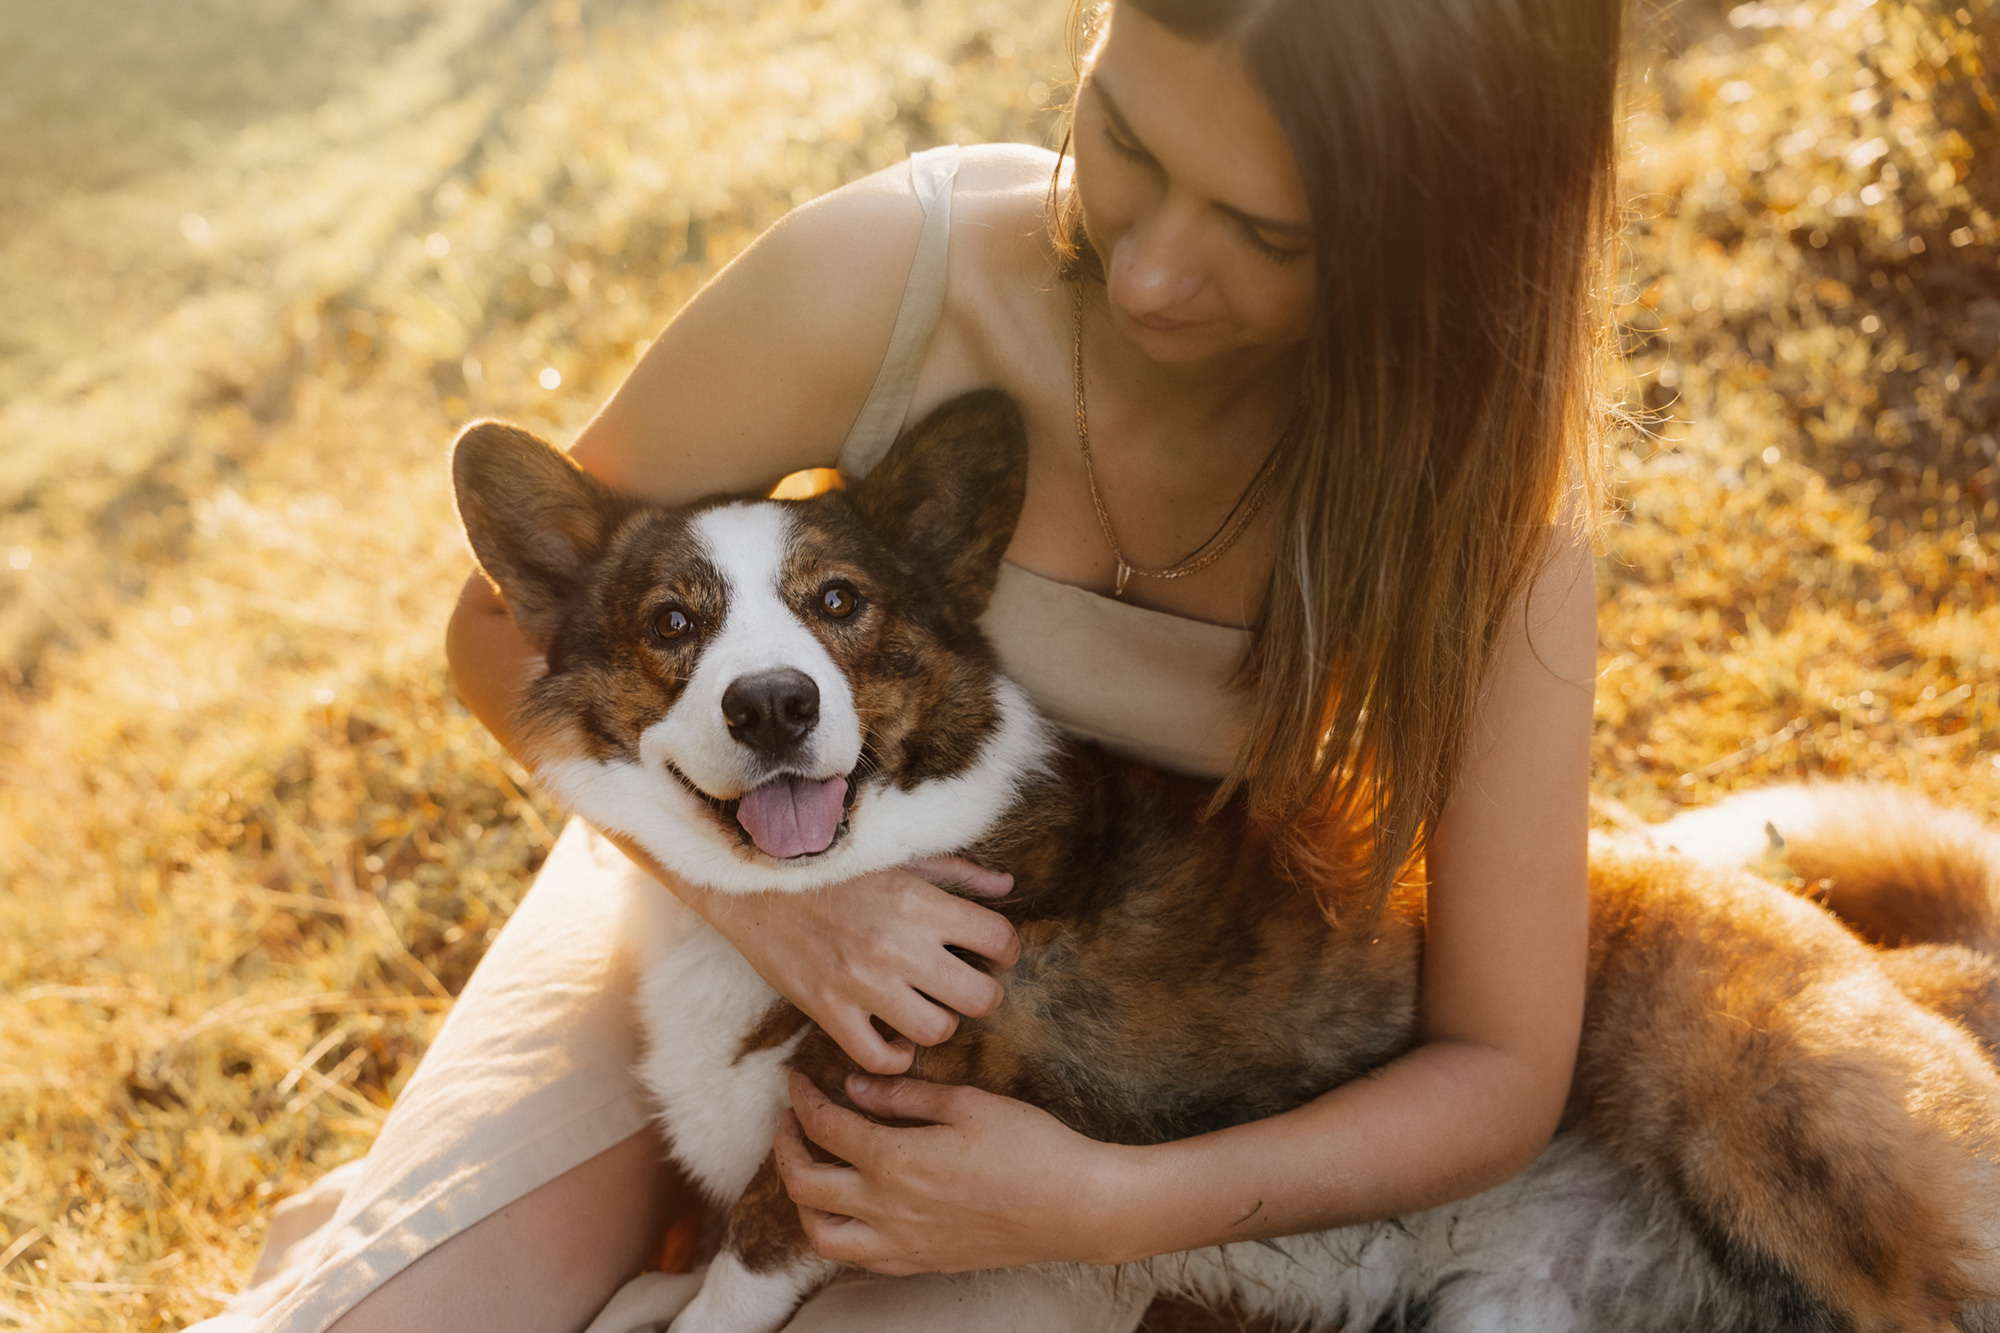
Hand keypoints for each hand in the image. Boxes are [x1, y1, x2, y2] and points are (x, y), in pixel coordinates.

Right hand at [698, 858, 1018, 1075]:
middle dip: (981, 993)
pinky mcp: (828, 1011)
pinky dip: (894, 1056)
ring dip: (940, 1023)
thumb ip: (957, 874)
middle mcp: (898, 945)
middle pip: (980, 998)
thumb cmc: (833, 866)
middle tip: (963, 984)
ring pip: (937, 1032)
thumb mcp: (899, 857)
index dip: (1005, 949)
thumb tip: (1006, 885)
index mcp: (920, 903)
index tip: (991, 951)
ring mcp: (862, 983)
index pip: (999, 939)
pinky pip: (879, 1059)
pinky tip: (892, 1035)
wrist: (754, 880)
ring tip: (927, 1007)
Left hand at [774, 1070, 1129, 1273]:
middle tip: (790, 1121)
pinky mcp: (923, 1262)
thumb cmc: (1030, 1148)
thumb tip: (855, 1088)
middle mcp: (887, 1209)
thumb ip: (904, 1098)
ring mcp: (902, 1244)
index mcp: (894, 1162)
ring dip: (803, 1201)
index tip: (797, 1079)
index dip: (802, 1098)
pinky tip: (853, 1209)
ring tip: (811, 1170)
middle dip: (786, 1147)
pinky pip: (860, 1258)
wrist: (1075, 1207)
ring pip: (822, 1235)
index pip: (824, 1127)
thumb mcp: (968, 1103)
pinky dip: (840, 1233)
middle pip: (804, 1184)